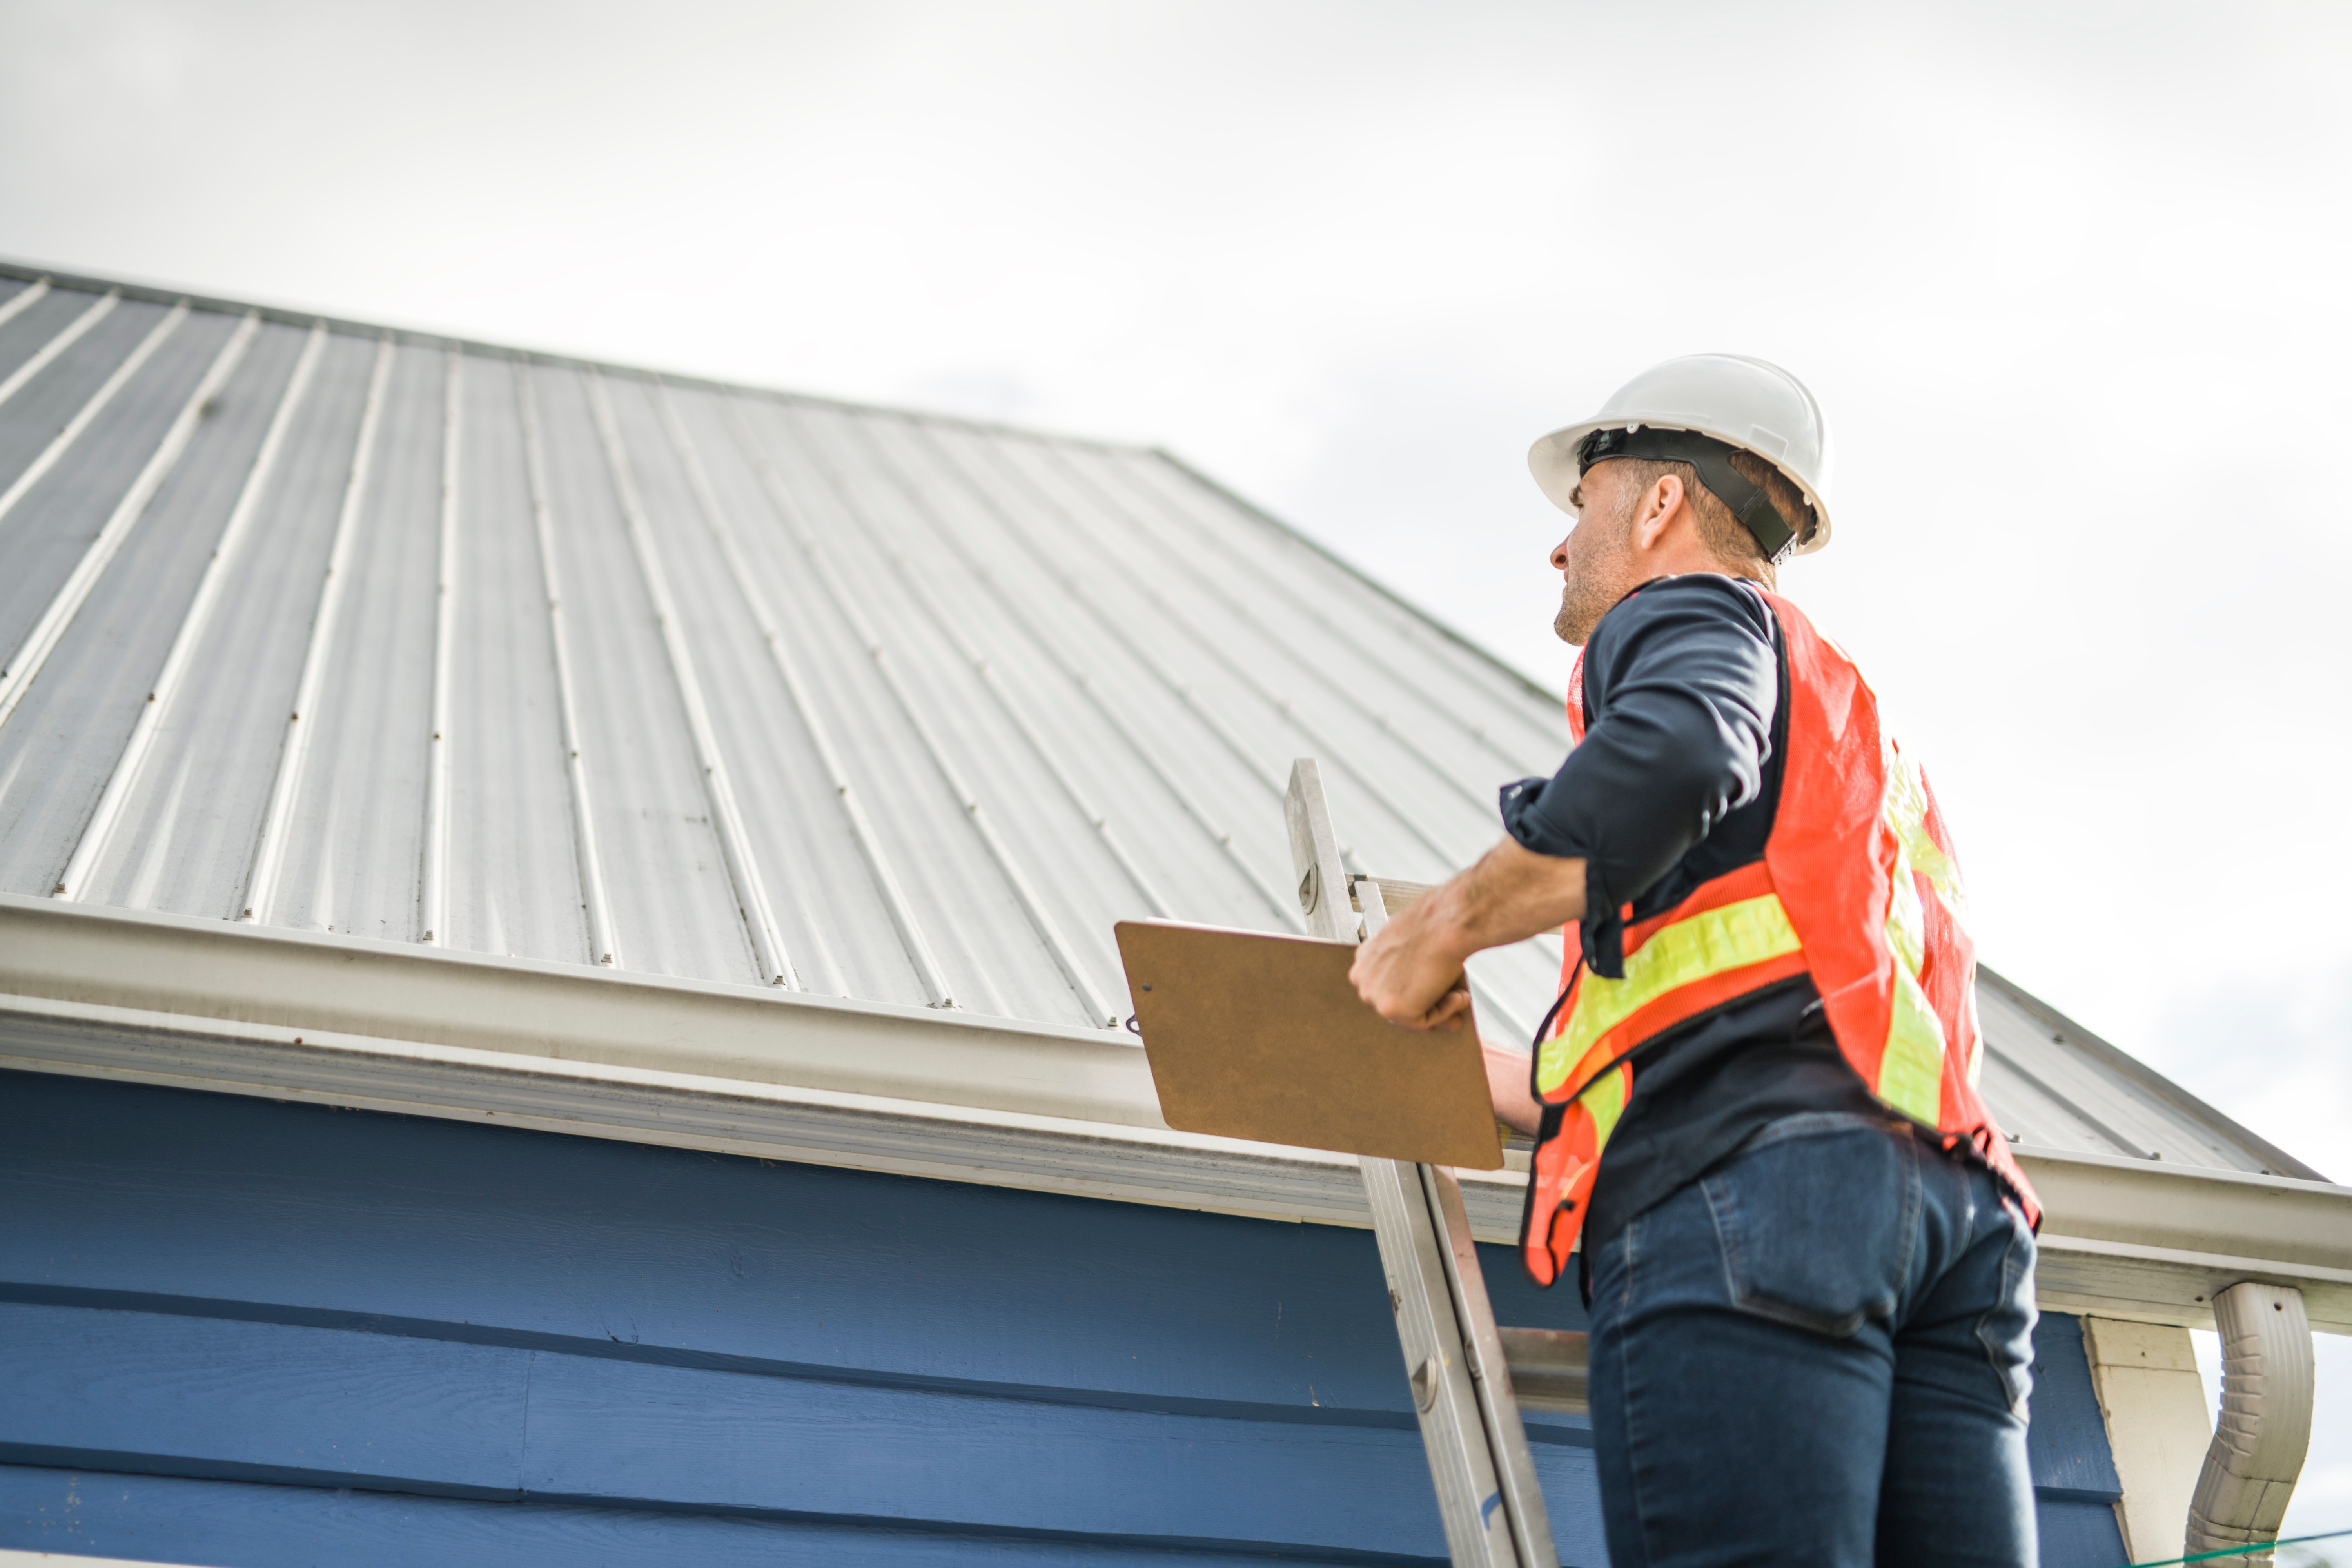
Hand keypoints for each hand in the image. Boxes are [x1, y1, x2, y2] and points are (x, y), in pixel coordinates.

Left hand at [1350, 902, 1473, 1030]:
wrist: (1448, 922)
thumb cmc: (1435, 927)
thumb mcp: (1415, 949)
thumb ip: (1413, 973)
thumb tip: (1429, 995)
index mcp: (1365, 959)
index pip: (1386, 989)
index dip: (1415, 995)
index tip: (1432, 997)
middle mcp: (1362, 977)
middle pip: (1396, 1005)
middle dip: (1427, 1005)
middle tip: (1452, 999)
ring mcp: (1374, 995)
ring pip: (1410, 1016)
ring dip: (1440, 1008)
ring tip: (1459, 994)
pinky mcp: (1392, 1009)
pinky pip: (1424, 1023)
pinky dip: (1446, 1012)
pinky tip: (1457, 995)